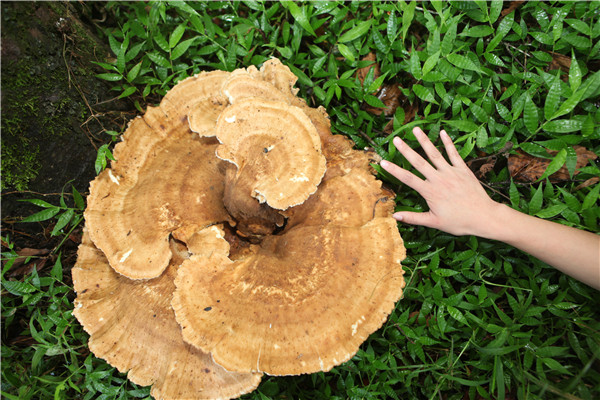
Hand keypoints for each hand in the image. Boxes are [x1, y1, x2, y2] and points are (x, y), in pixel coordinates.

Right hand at [380, 127, 500, 236]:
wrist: (483, 217)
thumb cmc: (458, 222)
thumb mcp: (434, 222)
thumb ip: (413, 218)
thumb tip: (394, 216)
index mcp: (430, 192)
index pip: (408, 178)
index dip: (394, 170)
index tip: (383, 162)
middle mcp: (439, 179)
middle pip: (419, 162)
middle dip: (406, 150)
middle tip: (396, 139)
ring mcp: (451, 172)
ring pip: (435, 154)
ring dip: (424, 141)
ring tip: (415, 129)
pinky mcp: (463, 170)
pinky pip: (454, 154)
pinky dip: (448, 143)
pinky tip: (442, 132)